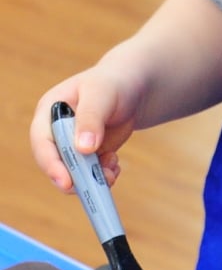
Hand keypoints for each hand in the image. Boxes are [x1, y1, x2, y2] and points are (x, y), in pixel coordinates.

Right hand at [30, 69, 143, 190]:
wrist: (131, 88)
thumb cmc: (112, 84)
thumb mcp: (101, 94)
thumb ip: (91, 118)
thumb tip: (83, 148)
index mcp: (49, 112)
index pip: (42, 142)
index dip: (50, 163)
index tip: (66, 181)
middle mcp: (55, 132)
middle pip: (55, 162)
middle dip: (73, 177)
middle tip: (93, 186)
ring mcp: (71, 145)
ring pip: (73, 172)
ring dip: (91, 178)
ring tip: (111, 171)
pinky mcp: (87, 154)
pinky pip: (89, 173)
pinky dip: (102, 175)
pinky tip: (114, 166)